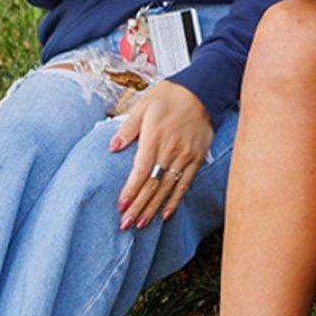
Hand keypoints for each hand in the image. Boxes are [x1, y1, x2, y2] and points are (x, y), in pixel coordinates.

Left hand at [110, 80, 212, 227]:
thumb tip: (113, 147)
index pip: (141, 171)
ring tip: (141, 224)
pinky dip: (175, 200)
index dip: (130, 190)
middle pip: (153, 184)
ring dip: (153, 208)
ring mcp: (186, 156)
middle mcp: (171, 150)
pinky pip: (185, 183)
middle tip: (125, 224)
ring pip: (168, 188)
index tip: (120, 206)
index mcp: (155, 137)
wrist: (202, 91)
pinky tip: (165, 213)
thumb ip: (128, 128)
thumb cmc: (169, 97)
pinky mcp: (197, 158)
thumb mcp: (143, 106)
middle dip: (138, 206)